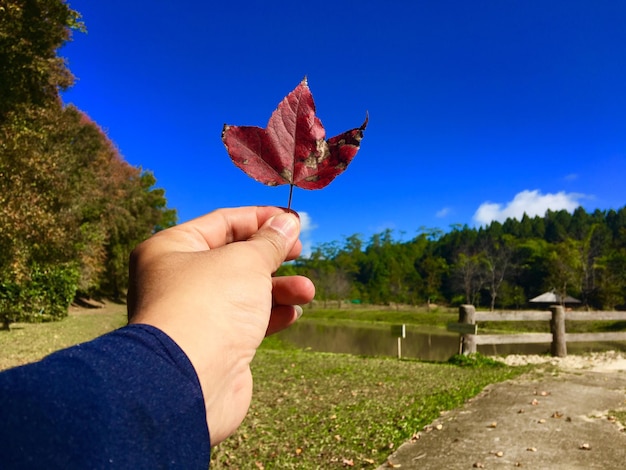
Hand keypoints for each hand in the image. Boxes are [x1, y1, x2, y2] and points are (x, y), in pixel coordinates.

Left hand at [126, 206, 314, 444]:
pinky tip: (292, 313)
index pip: (222, 222)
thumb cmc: (210, 306)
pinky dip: (270, 315)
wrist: (189, 382)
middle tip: (299, 251)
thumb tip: (288, 221)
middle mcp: (178, 280)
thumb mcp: (246, 261)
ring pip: (244, 292)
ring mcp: (195, 314)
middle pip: (234, 257)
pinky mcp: (212, 345)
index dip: (261, 218)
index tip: (294, 219)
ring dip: (279, 288)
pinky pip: (245, 321)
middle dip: (272, 255)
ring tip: (306, 290)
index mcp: (172, 249)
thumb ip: (270, 241)